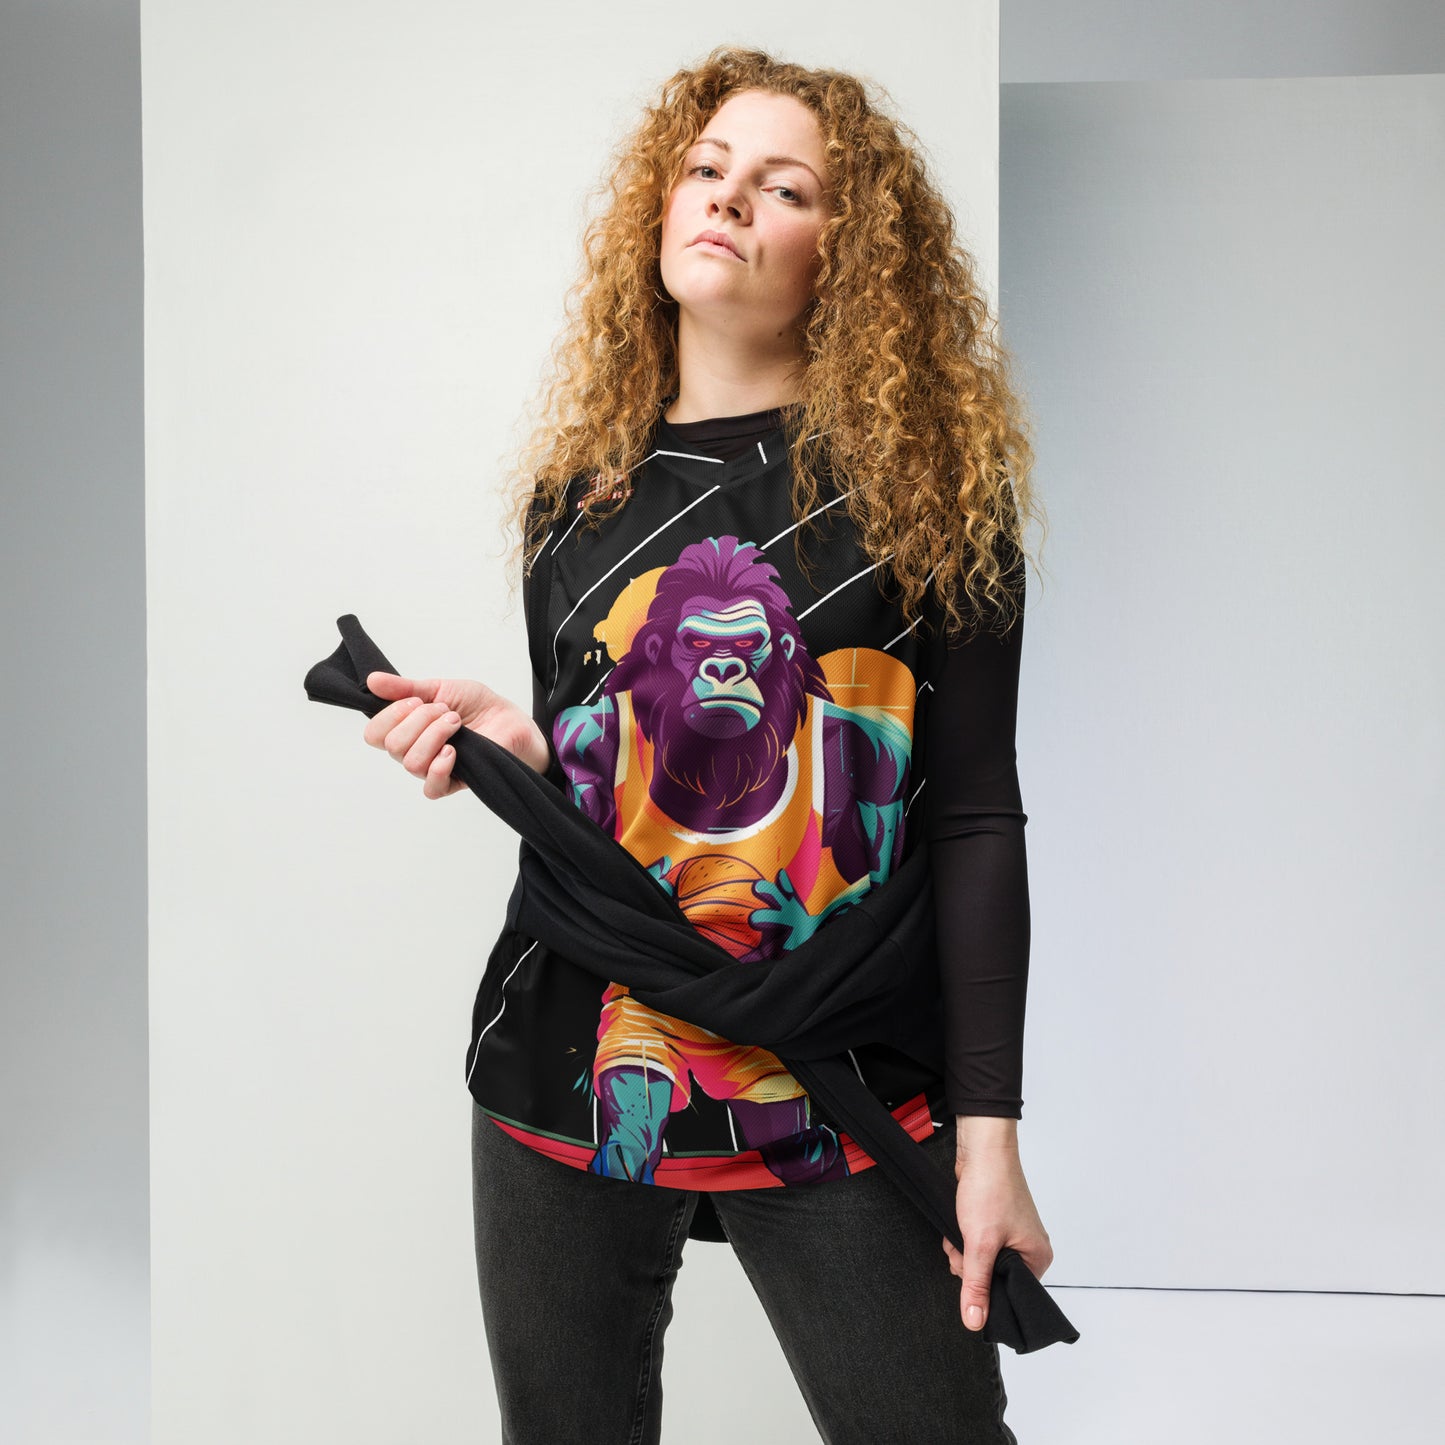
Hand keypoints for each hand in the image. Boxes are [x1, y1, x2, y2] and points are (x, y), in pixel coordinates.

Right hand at [362, 670, 549, 798]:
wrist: (511, 719)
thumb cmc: (478, 706)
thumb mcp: (440, 688)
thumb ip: (406, 687)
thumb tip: (372, 680)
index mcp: (407, 729)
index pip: (374, 733)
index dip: (390, 715)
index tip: (416, 700)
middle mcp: (414, 751)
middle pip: (392, 745)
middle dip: (420, 720)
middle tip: (445, 710)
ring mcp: (432, 768)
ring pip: (411, 762)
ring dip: (435, 735)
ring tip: (456, 723)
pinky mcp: (453, 782)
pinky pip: (431, 788)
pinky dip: (440, 766)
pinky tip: (453, 751)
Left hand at [941, 1135, 1052, 1332]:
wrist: (981, 1148)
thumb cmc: (991, 1188)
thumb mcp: (980, 1243)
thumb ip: (976, 1285)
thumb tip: (975, 1322)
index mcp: (1038, 1258)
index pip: (1013, 1295)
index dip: (987, 1290)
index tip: (972, 1274)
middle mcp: (1030, 1248)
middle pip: (994, 1278)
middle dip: (970, 1266)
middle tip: (964, 1247)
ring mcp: (1012, 1234)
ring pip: (981, 1261)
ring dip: (963, 1251)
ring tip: (960, 1232)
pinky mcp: (996, 1222)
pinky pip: (977, 1244)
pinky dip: (963, 1238)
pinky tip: (957, 1226)